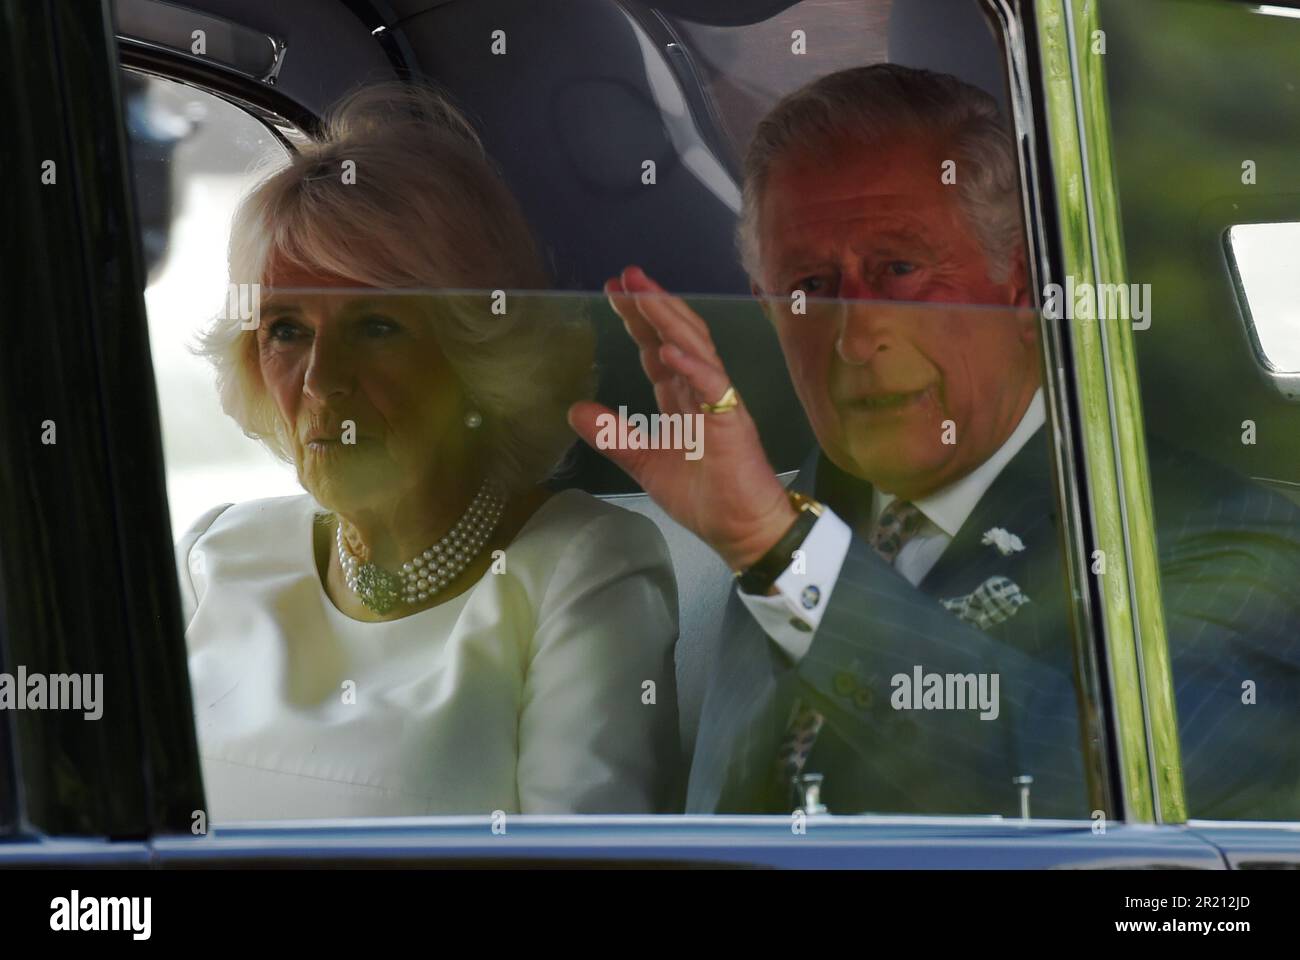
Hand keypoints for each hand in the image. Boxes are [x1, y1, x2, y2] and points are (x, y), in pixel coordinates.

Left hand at [568, 266, 795, 570]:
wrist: (742, 530)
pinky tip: (669, 350)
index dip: (636, 320)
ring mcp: (720, 402)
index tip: (613, 292)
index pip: (657, 348)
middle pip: (677, 336)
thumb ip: (614, 435)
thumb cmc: (705, 496)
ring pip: (696, 348)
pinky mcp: (733, 422)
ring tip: (645, 296)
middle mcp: (702, 390)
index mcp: (682, 398)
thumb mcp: (644, 462)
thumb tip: (574, 409)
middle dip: (651, 305)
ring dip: (670, 320)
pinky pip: (713, 386)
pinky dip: (691, 365)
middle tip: (625, 276)